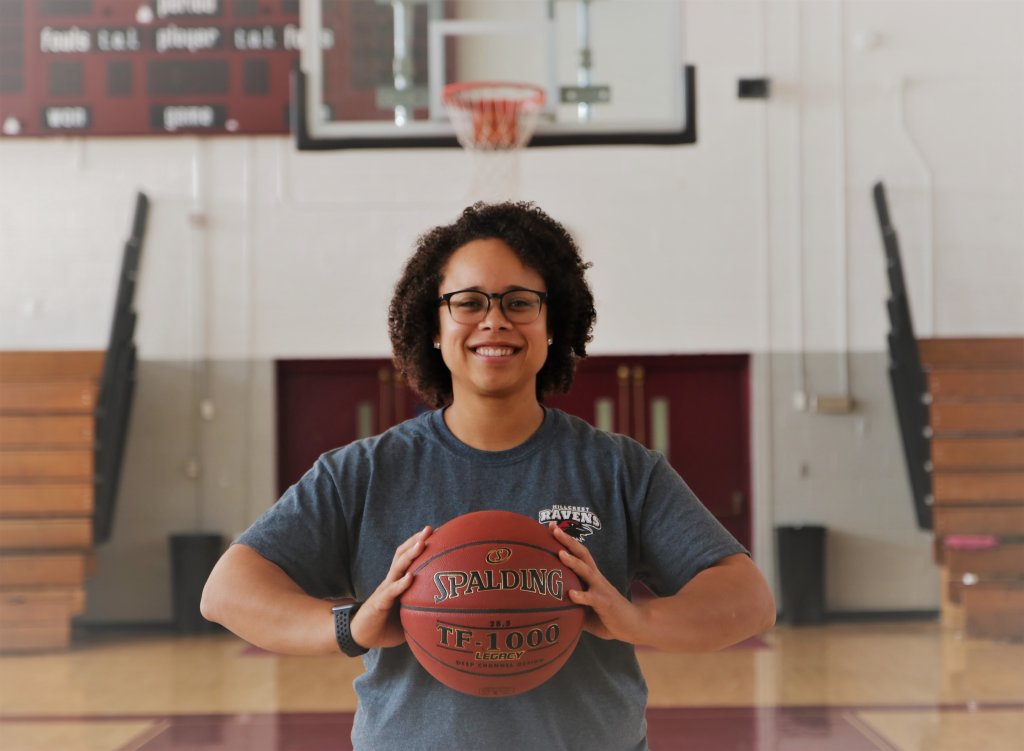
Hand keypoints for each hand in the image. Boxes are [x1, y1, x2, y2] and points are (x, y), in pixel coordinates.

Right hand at [351, 525, 431, 648]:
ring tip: (421, 544)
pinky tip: (410, 577)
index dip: (419, 544)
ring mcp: (384, 590)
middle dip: (415, 540)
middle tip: (429, 529)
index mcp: (398, 581)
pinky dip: (401, 584)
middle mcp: (391, 581)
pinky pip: (391, 591)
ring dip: (410, 554)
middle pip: (402, 555)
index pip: (408, 557)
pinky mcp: (379, 603)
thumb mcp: (408, 616)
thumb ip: (423, 610)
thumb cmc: (386, 625)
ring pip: (397, 567)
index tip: (436, 532)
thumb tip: (448, 612)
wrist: (360, 636)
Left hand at [551, 523, 642, 642]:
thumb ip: (569, 605)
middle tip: (554, 529)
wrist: (633, 624)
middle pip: (582, 554)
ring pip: (586, 571)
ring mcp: (601, 589)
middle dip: (568, 541)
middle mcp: (596, 578)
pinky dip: (582, 596)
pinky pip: (592, 598)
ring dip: (573, 562)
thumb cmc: (606, 616)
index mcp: (591, 576)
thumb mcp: (585, 608)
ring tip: (560, 554)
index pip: (578, 553)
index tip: (551, 526)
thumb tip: (548, 608)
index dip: (565, 540)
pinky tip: (571, 594)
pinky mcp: (605, 603)